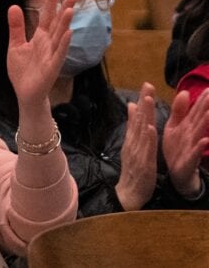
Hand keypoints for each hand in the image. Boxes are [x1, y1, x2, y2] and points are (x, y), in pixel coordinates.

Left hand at [7, 0, 75, 106]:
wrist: (24, 93)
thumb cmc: (22, 70)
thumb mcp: (15, 45)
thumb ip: (16, 27)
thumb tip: (14, 5)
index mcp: (39, 37)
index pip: (46, 16)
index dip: (50, 2)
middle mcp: (48, 44)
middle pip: (58, 23)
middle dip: (64, 9)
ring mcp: (52, 55)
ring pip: (60, 36)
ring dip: (65, 23)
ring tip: (70, 9)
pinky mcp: (52, 67)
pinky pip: (59, 54)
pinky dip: (64, 43)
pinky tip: (69, 33)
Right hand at [115, 83, 158, 210]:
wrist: (128, 193)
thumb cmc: (133, 170)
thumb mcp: (132, 146)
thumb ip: (132, 127)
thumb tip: (133, 106)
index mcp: (132, 139)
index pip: (137, 116)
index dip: (142, 101)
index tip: (147, 85)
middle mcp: (133, 143)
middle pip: (138, 120)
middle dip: (144, 102)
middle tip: (147, 85)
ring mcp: (137, 152)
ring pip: (141, 131)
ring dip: (145, 116)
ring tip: (148, 101)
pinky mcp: (143, 164)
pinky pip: (146, 149)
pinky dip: (147, 138)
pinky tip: (150, 128)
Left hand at [163, 89, 208, 197]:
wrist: (177, 174)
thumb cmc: (177, 148)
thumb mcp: (175, 127)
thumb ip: (179, 110)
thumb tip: (184, 91)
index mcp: (188, 125)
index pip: (197, 110)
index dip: (203, 98)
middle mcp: (193, 134)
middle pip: (202, 119)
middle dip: (208, 108)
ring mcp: (192, 147)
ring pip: (200, 133)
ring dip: (206, 124)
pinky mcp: (189, 160)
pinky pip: (195, 153)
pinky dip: (199, 147)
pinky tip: (205, 141)